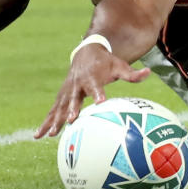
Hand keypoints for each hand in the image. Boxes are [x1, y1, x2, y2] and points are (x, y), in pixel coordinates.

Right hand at [35, 44, 149, 138]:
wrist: (86, 52)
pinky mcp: (61, 96)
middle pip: (74, 98)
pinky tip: (38, 136)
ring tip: (49, 134)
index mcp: (93, 78)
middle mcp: (78, 84)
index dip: (98, 93)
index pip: (96, 87)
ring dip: (54, 120)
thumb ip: (133, 74)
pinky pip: (52, 110)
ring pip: (59, 106)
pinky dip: (46, 122)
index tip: (101, 102)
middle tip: (70, 120)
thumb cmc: (106, 63)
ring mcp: (67, 90)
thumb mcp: (120, 66)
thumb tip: (149, 72)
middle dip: (71, 109)